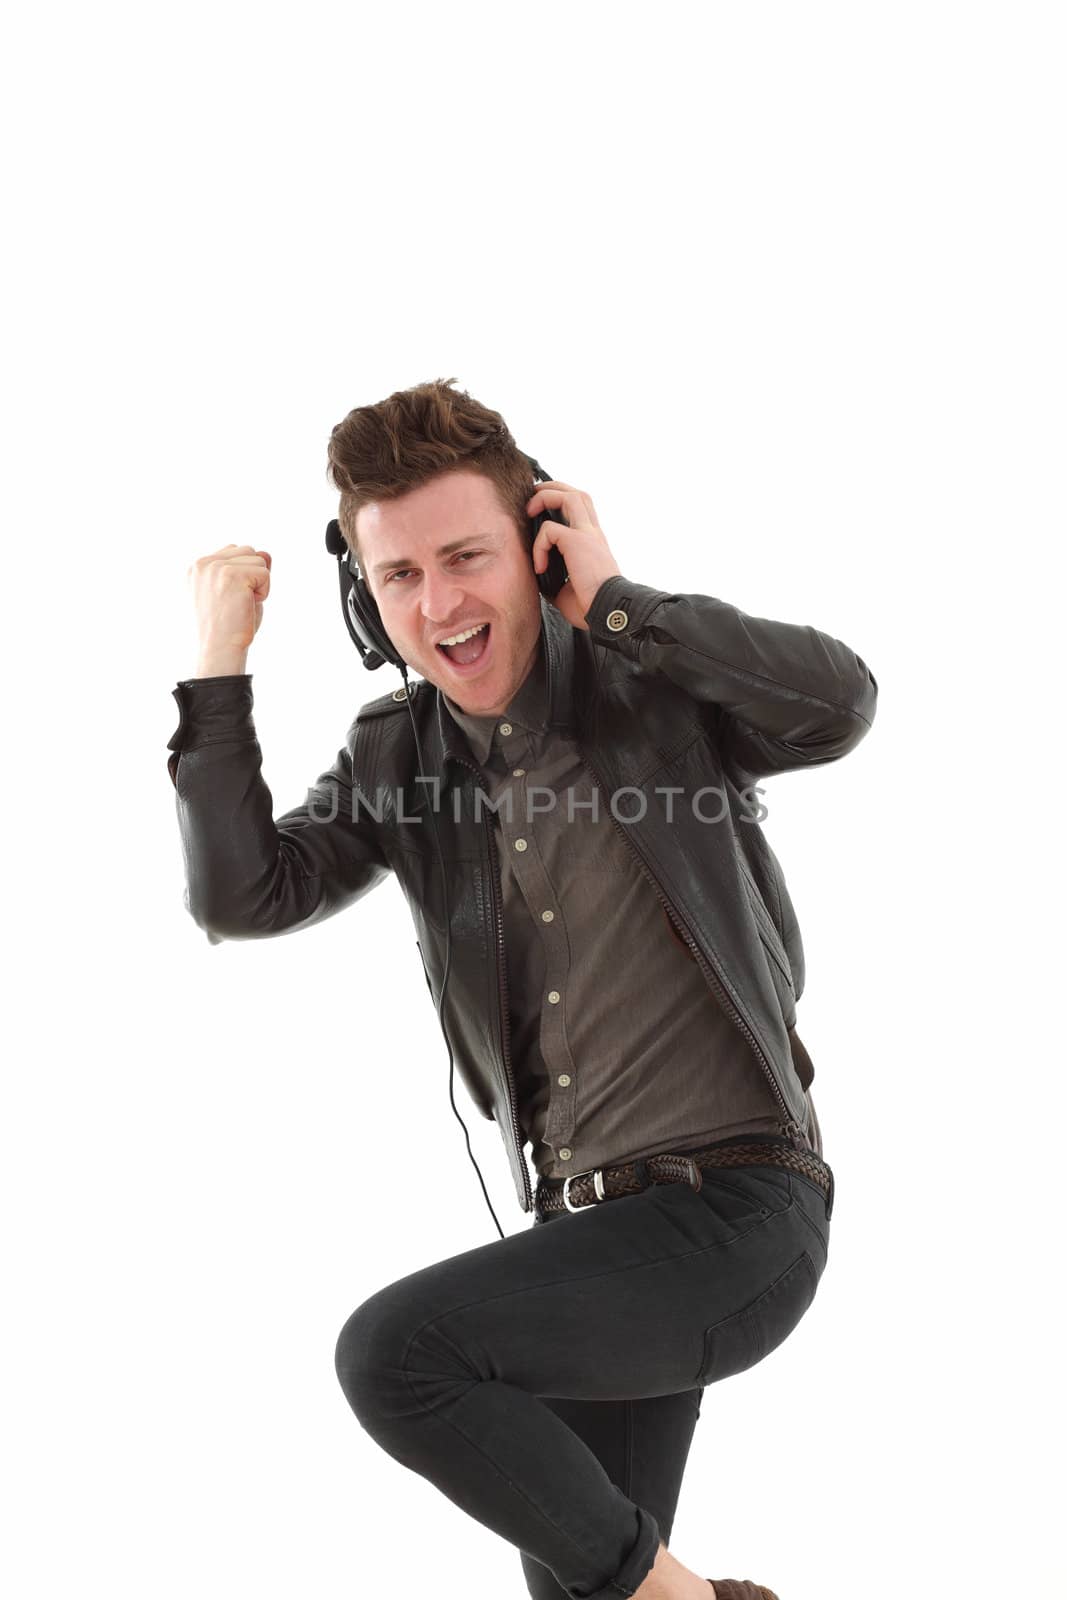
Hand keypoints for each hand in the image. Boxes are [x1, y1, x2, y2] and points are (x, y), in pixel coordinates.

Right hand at [188, 543, 271, 672]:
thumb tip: (266, 553)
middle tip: (238, 601)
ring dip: (259, 584)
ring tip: (242, 603)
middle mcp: (203, 564)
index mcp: (198, 567)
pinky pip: (266, 574)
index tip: (231, 597)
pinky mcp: (231, 575)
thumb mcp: (237, 591)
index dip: (245, 575)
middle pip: (248, 550)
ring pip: (259, 559)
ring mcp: (215, 568)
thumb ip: (248, 568)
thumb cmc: (230, 625)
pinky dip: (264, 593)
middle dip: (253, 576)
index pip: (235, 551)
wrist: (222, 648)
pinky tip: (247, 605)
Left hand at [526, 481, 620, 630]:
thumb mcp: (567, 586)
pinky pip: (550, 530)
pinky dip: (539, 545)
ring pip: (568, 496)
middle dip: (551, 488)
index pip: (580, 508)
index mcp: (593, 542)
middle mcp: (593, 533)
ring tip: (529, 514)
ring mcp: (587, 534)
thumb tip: (537, 574)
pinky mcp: (578, 542)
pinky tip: (540, 567)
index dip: (560, 501)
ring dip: (545, 499)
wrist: (608, 612)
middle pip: (576, 492)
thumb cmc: (590, 606)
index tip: (540, 512)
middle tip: (531, 500)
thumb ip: (555, 574)